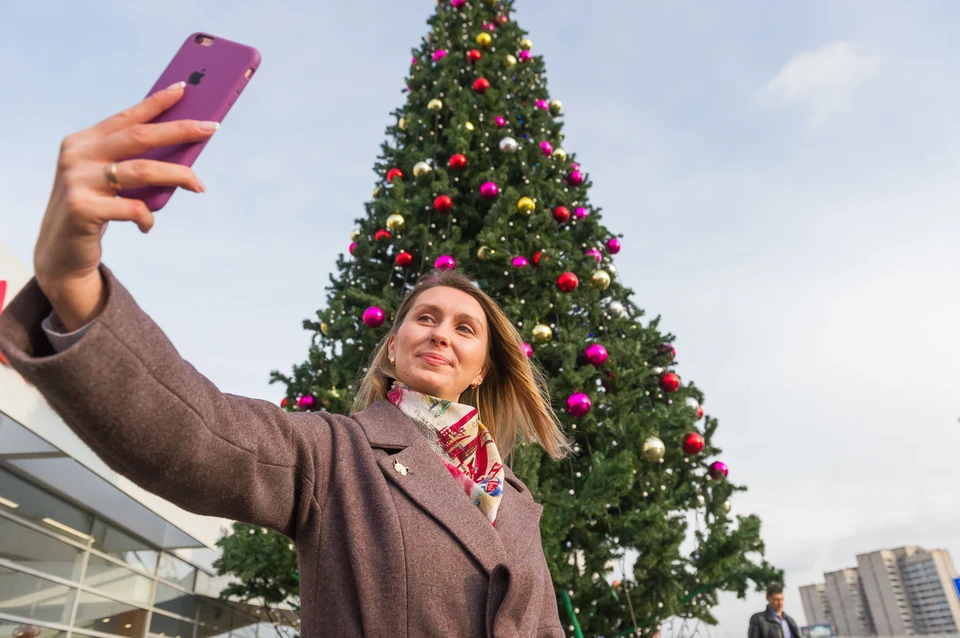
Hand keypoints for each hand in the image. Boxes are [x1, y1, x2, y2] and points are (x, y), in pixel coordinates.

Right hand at [34, 82, 216, 330]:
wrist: (61, 251)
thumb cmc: (95, 210)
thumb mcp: (109, 181)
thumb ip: (133, 163)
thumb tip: (184, 147)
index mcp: (83, 142)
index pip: (126, 117)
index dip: (156, 102)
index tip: (185, 88)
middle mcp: (77, 156)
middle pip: (139, 137)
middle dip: (179, 130)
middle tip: (212, 127)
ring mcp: (77, 181)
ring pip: (142, 171)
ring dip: (178, 176)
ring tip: (200, 185)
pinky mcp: (82, 209)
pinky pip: (132, 208)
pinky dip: (148, 217)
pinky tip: (148, 225)